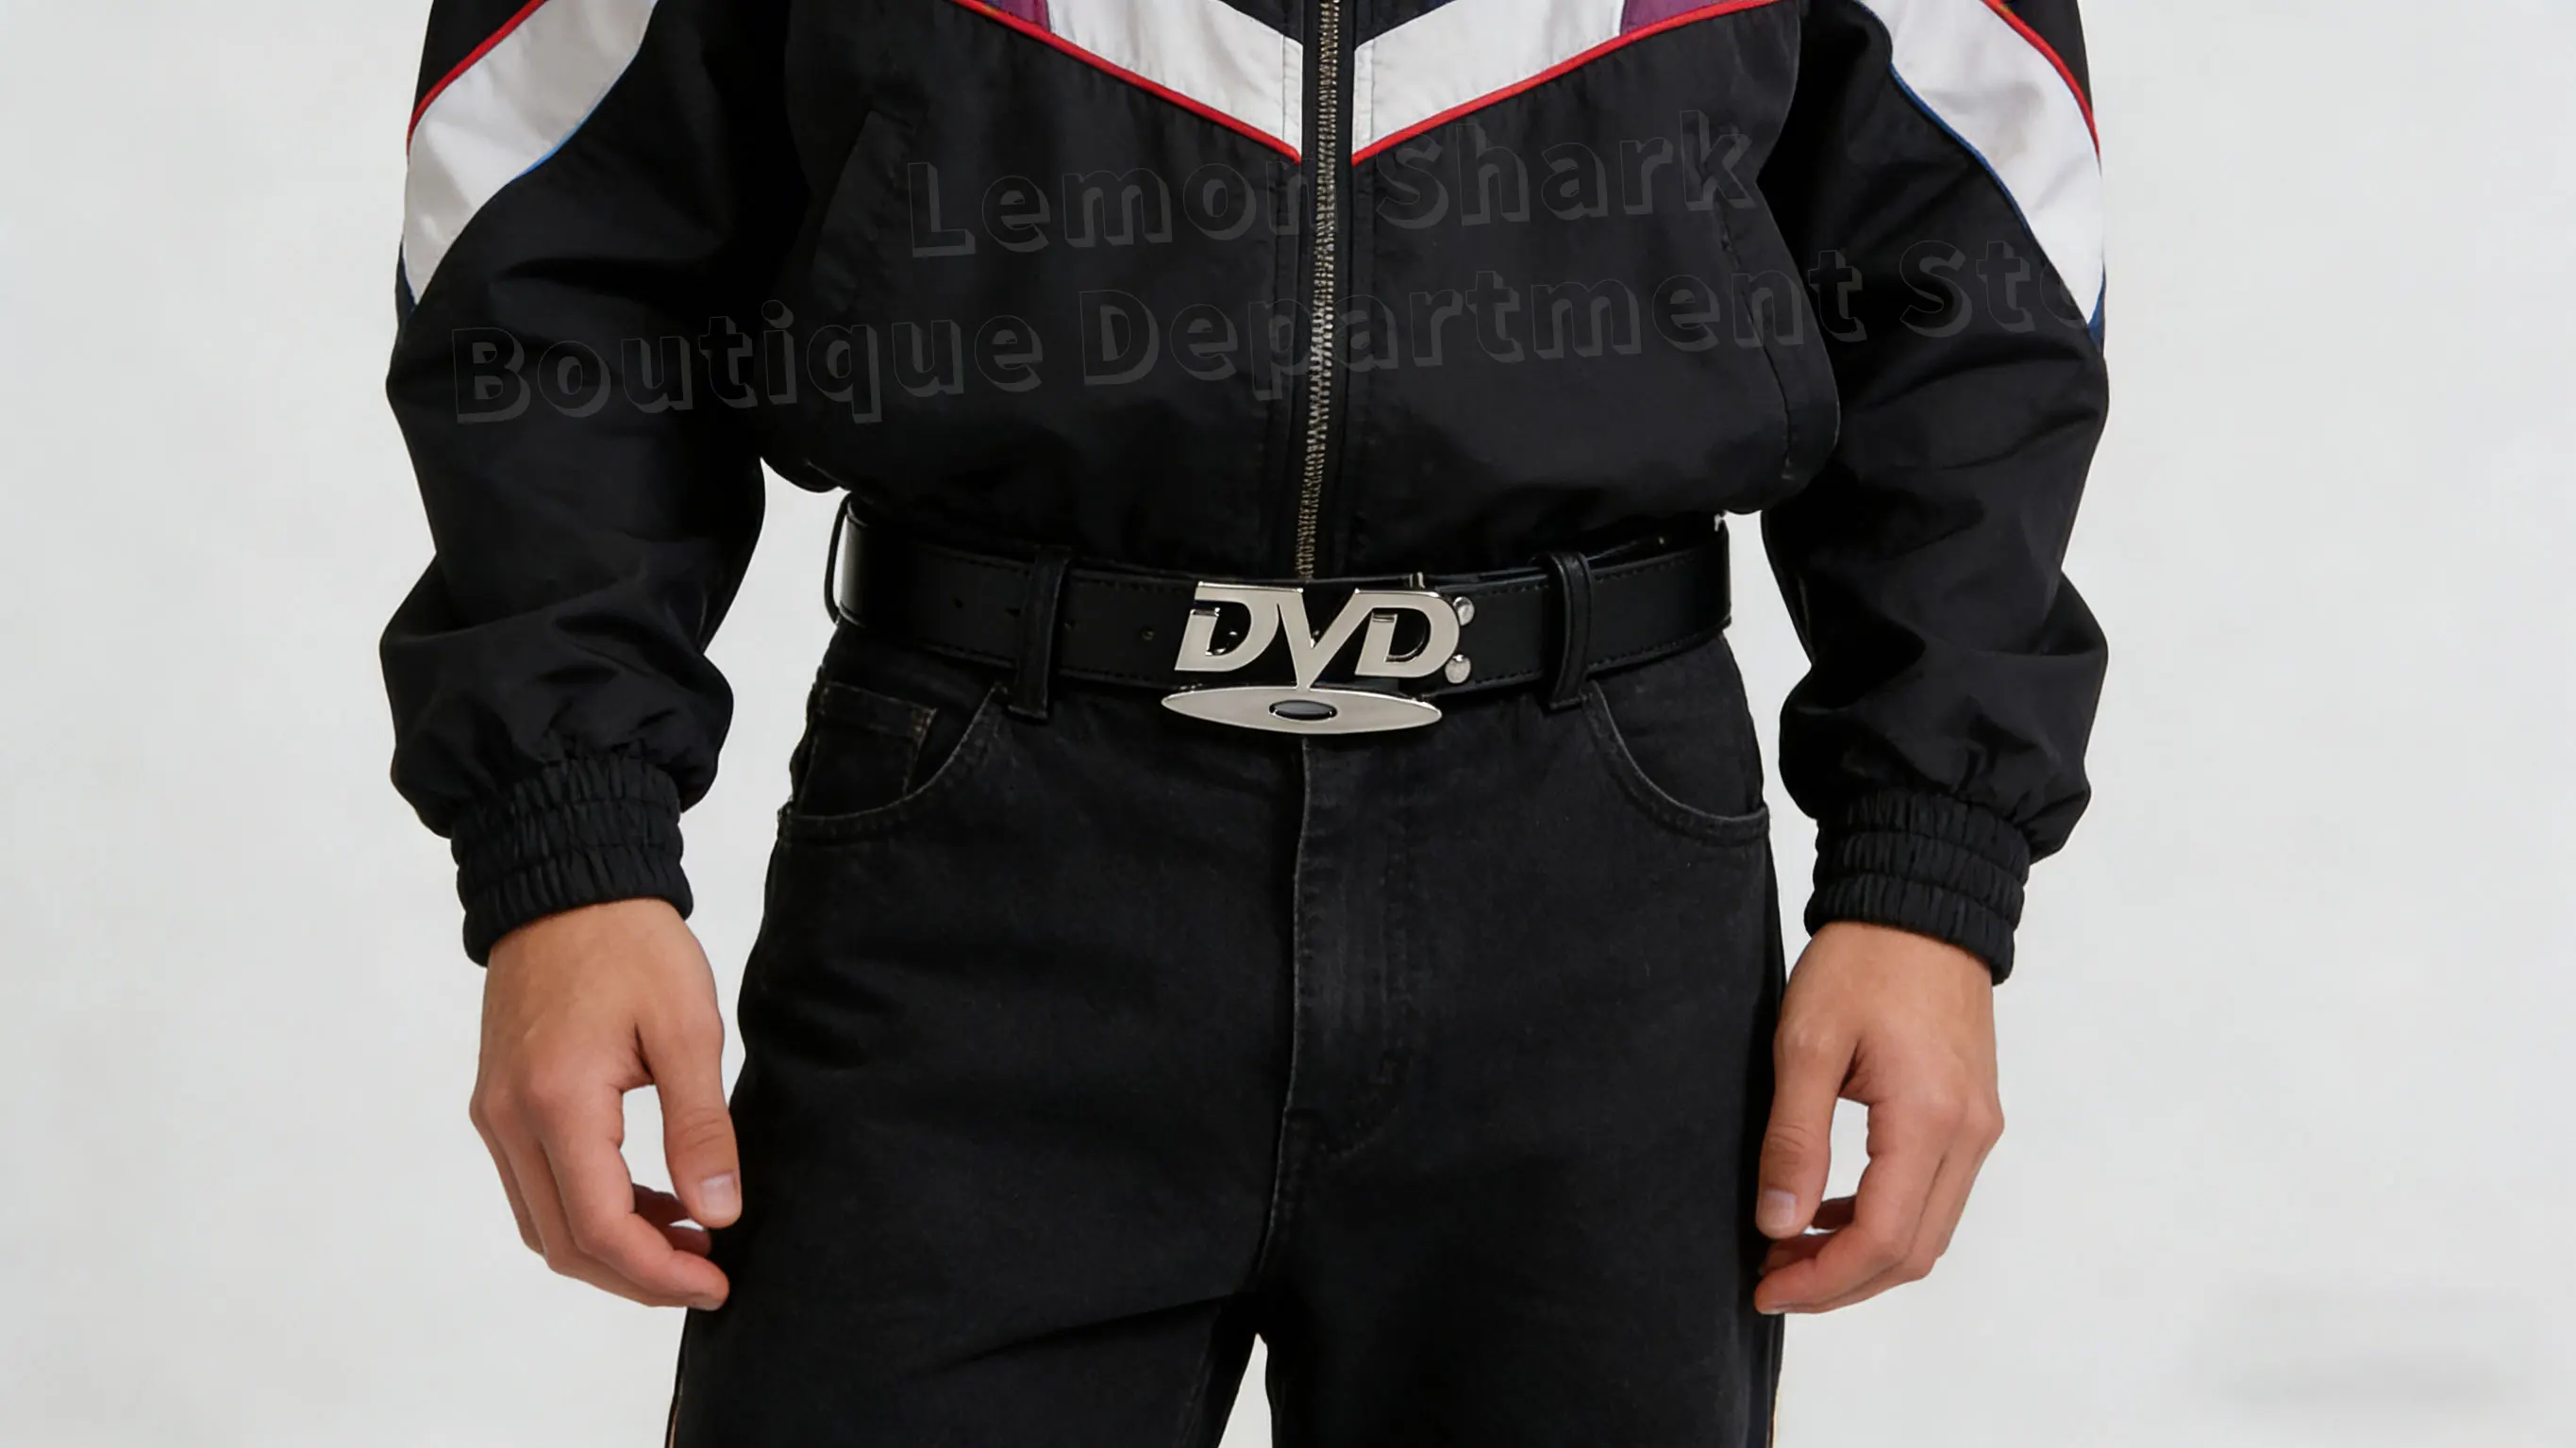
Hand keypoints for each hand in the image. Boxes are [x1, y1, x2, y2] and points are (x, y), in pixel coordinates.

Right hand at [471, 898, 739, 1309]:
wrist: (568, 886)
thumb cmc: (631, 944)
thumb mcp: (687, 1028)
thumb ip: (701, 1127)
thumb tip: (717, 1213)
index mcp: (556, 1103)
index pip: (599, 1229)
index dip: (659, 1273)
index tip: (717, 1282)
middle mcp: (509, 1120)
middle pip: (564, 1244)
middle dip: (638, 1276)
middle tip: (709, 1273)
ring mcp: (496, 1114)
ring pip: (545, 1224)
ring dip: (613, 1248)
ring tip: (690, 1238)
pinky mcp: (500, 1104)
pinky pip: (538, 1187)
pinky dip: (591, 1211)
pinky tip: (651, 1201)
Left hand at [1751, 921, 2002, 1314]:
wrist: (1921, 904)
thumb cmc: (1862, 961)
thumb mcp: (1805, 1044)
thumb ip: (1794, 1140)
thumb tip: (1778, 1224)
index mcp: (1929, 1118)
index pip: (1884, 1239)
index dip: (1823, 1279)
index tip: (1767, 1287)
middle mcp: (1970, 1134)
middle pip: (1913, 1252)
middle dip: (1840, 1282)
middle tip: (1772, 1280)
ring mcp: (1979, 1127)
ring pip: (1928, 1231)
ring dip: (1862, 1255)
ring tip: (1789, 1248)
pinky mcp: (1973, 1116)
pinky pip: (1934, 1195)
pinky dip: (1884, 1220)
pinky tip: (1828, 1211)